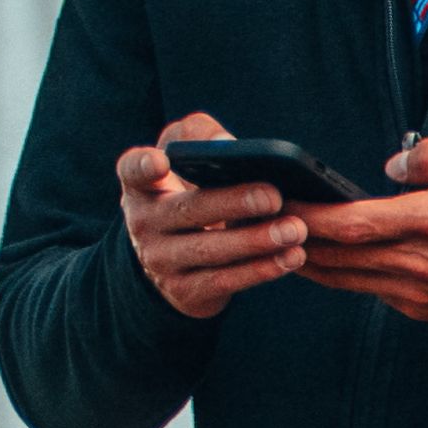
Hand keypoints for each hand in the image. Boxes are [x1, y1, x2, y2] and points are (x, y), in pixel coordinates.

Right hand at [117, 118, 306, 321]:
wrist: (174, 264)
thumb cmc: (188, 197)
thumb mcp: (184, 164)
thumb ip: (198, 137)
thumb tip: (227, 141)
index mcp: (142, 186)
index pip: (132, 170)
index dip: (144, 165)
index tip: (161, 161)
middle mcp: (144, 222)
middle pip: (189, 209)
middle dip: (234, 202)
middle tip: (273, 196)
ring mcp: (161, 259)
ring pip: (211, 249)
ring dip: (256, 241)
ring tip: (294, 230)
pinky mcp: (185, 290)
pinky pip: (226, 280)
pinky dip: (262, 270)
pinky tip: (291, 257)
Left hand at [292, 132, 427, 332]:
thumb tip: (393, 165)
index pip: (349, 222)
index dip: (305, 213)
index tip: (276, 198)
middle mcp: (419, 264)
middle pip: (333, 255)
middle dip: (290, 236)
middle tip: (259, 217)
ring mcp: (420, 293)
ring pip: (343, 279)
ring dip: (306, 260)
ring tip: (276, 237)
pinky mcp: (426, 310)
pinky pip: (369, 292)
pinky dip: (339, 276)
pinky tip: (323, 259)